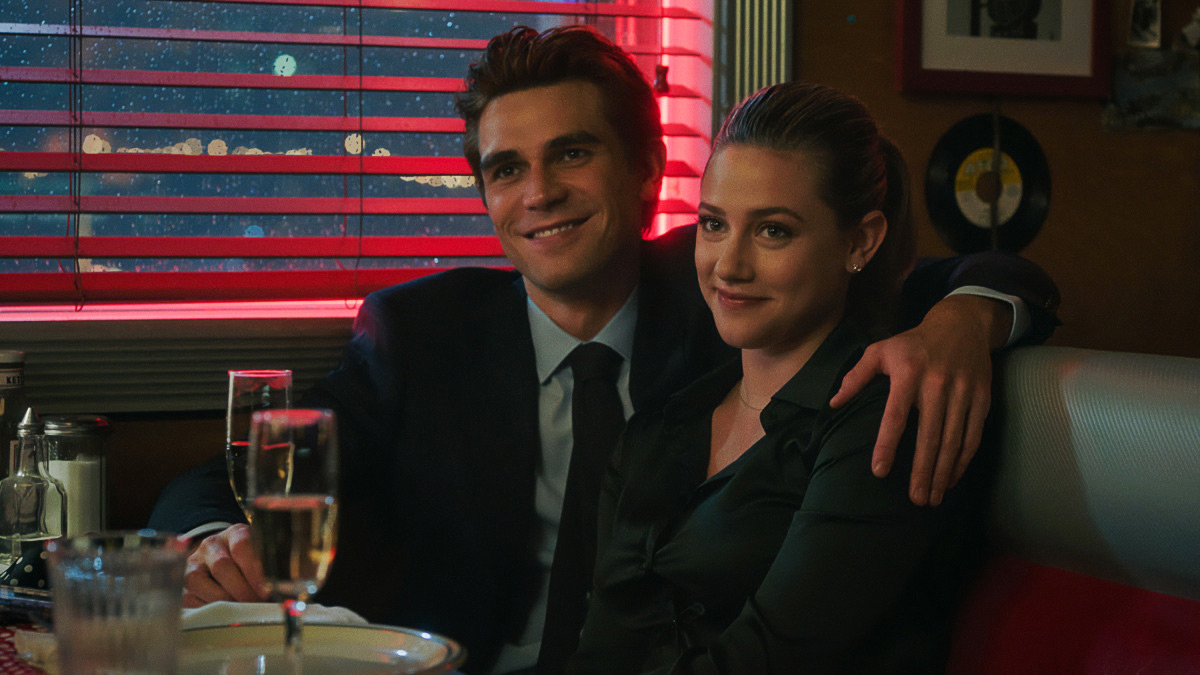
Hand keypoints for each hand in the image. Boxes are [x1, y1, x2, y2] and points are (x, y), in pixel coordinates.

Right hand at [182, 524, 268, 606]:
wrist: (221, 556)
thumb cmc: (248, 560)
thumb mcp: (262, 555)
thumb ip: (270, 567)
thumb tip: (283, 590)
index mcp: (235, 533)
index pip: (242, 546)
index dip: (254, 570)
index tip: (266, 589)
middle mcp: (211, 544)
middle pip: (222, 565)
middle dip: (242, 590)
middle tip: (256, 604)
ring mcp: (194, 563)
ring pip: (201, 581)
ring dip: (224, 600)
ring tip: (242, 609)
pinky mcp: (183, 583)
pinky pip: (190, 598)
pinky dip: (208, 608)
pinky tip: (224, 612)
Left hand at [830, 295, 1010, 505]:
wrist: (961, 325)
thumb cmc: (912, 343)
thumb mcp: (880, 350)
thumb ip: (856, 377)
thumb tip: (833, 403)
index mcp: (908, 373)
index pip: (895, 417)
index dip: (887, 445)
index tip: (879, 472)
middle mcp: (937, 384)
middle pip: (929, 436)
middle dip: (921, 471)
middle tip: (914, 500)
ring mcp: (962, 392)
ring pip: (953, 440)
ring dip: (942, 472)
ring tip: (932, 498)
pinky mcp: (981, 398)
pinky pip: (973, 436)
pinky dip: (962, 461)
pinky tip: (951, 479)